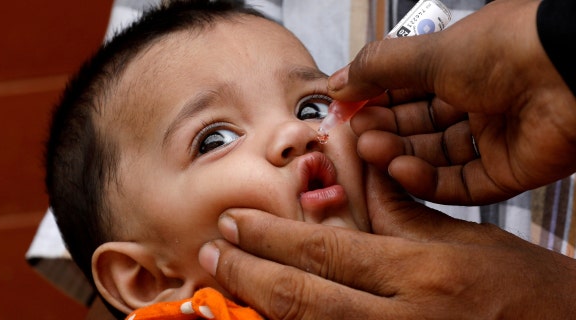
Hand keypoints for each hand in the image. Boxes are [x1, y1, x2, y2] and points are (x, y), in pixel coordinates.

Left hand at [198, 167, 575, 318]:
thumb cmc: (523, 290)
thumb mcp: (463, 241)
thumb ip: (402, 214)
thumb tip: (357, 180)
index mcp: (420, 273)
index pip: (325, 250)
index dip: (271, 237)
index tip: (234, 223)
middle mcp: (404, 319)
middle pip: (304, 296)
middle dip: (249, 273)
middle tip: (212, 251)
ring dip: (259, 310)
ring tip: (218, 292)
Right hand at [328, 0, 575, 203]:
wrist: (570, 72)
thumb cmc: (503, 49)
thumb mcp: (428, 51)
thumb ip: (377, 68)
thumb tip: (337, 84)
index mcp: (460, 67)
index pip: (406, 90)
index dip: (374, 100)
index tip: (344, 110)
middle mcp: (476, 102)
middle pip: (417, 126)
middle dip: (383, 130)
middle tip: (355, 134)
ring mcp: (492, 139)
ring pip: (434, 157)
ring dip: (398, 155)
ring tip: (371, 150)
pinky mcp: (507, 172)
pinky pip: (460, 183)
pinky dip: (427, 181)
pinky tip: (401, 170)